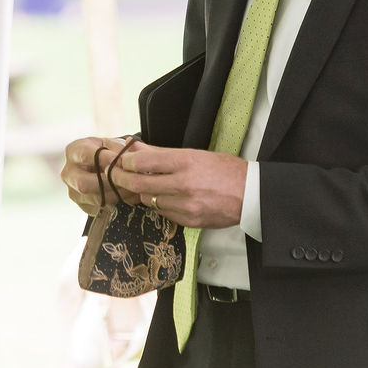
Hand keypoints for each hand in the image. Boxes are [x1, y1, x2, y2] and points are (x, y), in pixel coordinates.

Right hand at [60, 136, 128, 213]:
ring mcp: (73, 191)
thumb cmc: (104, 152)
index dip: (105, 159)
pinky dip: (117, 202)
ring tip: (131, 187)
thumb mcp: (110, 143)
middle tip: (127, 179)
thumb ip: (117, 149)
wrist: (98, 165)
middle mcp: (69, 173)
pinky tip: (126, 195)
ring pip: (95, 198)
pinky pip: (101, 208)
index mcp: (74, 151)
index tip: (122, 161)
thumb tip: (125, 160)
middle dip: (109, 182)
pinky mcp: (82, 205)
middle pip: (84, 183)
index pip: (85, 155)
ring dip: (116, 194)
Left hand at [106, 144, 246, 229]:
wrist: (251, 194)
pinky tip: (166, 198)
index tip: (122, 161)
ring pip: (148, 200)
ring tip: (148, 185)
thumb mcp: (195, 154)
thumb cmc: (225, 170)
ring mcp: (186, 205)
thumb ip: (162, 153)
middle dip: (123, 180)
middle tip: (116, 175)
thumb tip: (135, 147)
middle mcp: (184, 184)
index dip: (127, 162)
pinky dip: (159, 205)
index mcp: (186, 162)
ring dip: (143, 193)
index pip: (144, 162)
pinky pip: (163, 212)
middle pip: (139, 184)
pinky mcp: (189, 220)